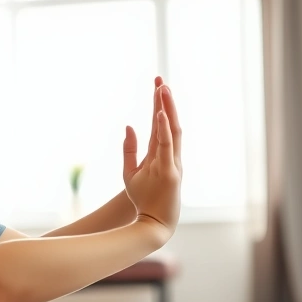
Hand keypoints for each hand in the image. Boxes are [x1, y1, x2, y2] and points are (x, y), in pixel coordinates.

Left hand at [122, 76, 181, 241]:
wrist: (151, 223)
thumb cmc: (142, 199)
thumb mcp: (130, 171)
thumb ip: (129, 149)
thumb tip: (128, 126)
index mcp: (160, 153)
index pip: (159, 123)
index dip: (158, 103)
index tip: (157, 84)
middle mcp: (170, 154)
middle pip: (168, 121)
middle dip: (164, 100)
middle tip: (160, 78)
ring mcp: (172, 162)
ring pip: (171, 130)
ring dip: (167, 109)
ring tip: (162, 89)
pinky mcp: (170, 172)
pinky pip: (167, 146)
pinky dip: (163, 130)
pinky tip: (159, 114)